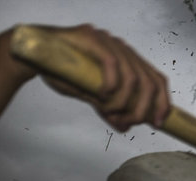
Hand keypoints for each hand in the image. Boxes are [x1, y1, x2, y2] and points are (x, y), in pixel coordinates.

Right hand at [15, 24, 170, 130]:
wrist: (33, 58)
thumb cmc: (65, 74)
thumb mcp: (93, 97)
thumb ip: (110, 109)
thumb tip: (125, 128)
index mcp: (129, 61)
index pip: (157, 80)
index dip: (163, 102)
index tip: (159, 123)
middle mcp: (123, 50)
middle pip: (149, 81)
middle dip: (142, 108)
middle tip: (129, 122)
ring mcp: (109, 41)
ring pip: (132, 76)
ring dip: (124, 101)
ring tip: (109, 110)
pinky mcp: (92, 37)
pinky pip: (111, 63)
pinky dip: (111, 85)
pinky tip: (102, 95)